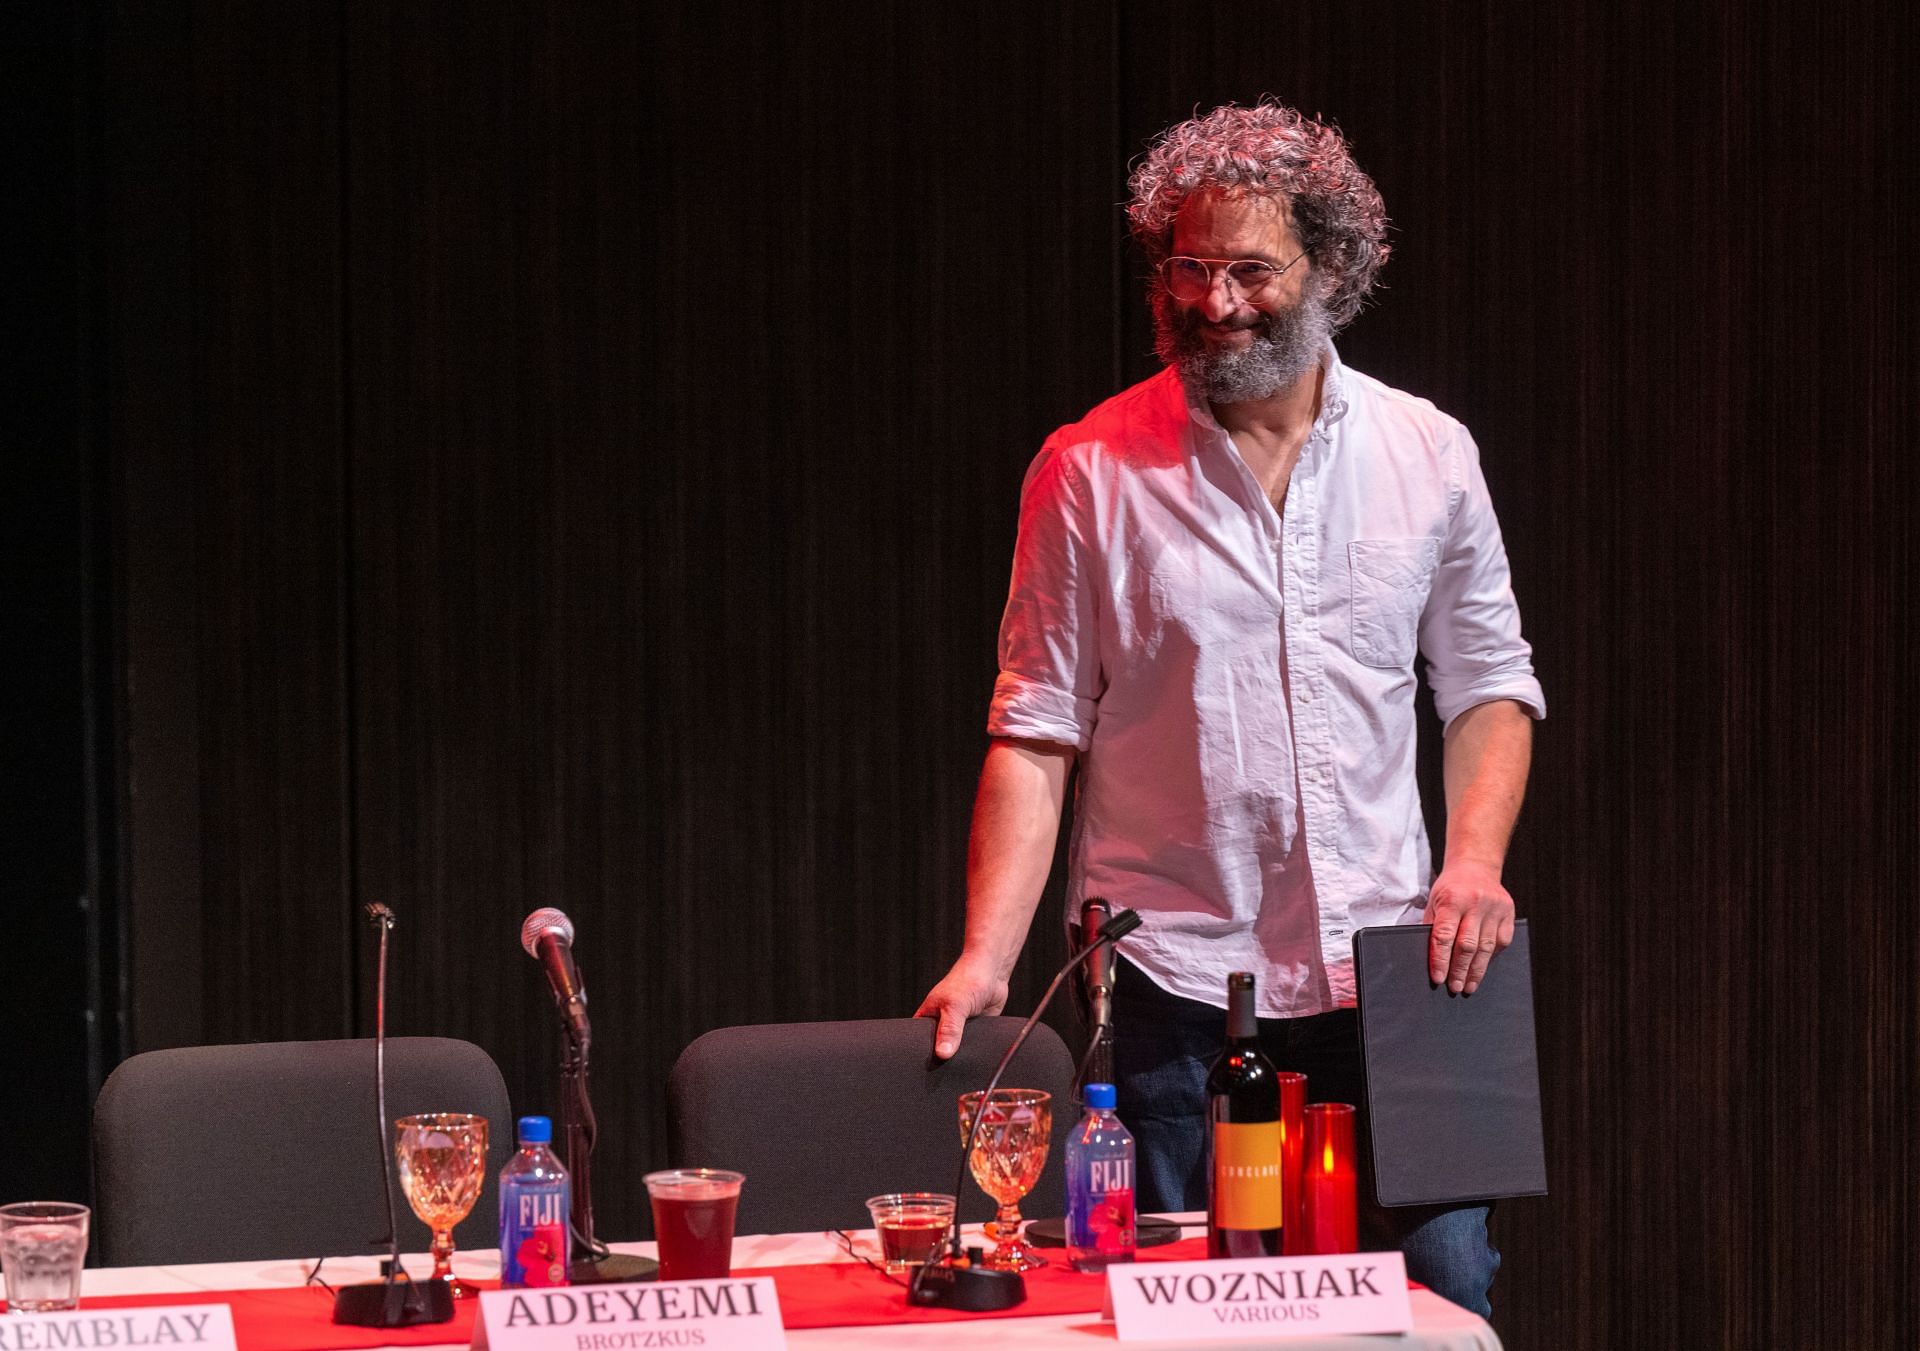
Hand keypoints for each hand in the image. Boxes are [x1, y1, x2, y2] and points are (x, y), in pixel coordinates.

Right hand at [913, 958, 1009, 1059]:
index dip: (921, 1055)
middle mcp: (941, 1025)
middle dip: (943, 1058)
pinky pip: (972, 1047)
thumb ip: (949, 1030)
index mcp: (927, 1017)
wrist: (993, 972)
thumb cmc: (967, 980)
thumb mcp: (955, 1006)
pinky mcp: (975, 1032)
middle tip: (947, 1069)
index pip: (917, 1042)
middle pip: (938, 1050)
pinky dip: (974, 1051)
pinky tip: (976, 1057)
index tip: (926, 1069)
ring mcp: (959, 1030)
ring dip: (961, 1055)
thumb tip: (942, 1054)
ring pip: (956, 1051)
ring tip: (962, 1063)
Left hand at [1422, 860, 1515, 994]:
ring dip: (1477, 970)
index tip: (1438, 978)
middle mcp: (1475, 903)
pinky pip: (1501, 941)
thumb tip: (1430, 959)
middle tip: (1454, 987)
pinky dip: (1491, 957)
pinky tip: (1483, 968)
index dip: (1440, 959)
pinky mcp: (1508, 912)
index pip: (1444, 935)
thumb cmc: (1450, 888)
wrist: (1476, 866)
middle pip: (1467, 945)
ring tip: (1469, 985)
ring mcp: (1494, 908)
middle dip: (1459, 970)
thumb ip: (1433, 927)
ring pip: (1486, 947)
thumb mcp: (1434, 902)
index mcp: (1452, 899)